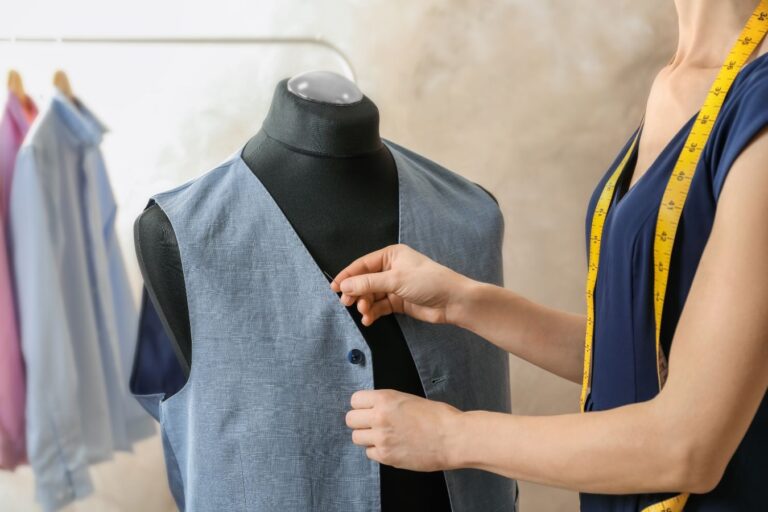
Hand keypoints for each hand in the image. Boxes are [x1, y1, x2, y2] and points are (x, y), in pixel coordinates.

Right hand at [330, 243, 471, 325]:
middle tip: (347, 304)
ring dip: (365, 304)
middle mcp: (391, 269)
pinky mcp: (399, 302)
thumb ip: (368, 283)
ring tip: (364, 313)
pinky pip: (380, 306)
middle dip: (356, 292)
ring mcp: (395, 286)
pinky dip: (373, 312)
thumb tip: (343, 286)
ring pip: (371, 295)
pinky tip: (369, 319)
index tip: (334, 288)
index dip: (347, 276)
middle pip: (365, 281)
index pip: (362, 264)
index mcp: (391, 255)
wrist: (454, 302)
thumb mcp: (395, 279)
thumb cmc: (428, 282)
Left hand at [345, 389, 462, 470]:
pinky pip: (370, 453)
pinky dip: (378, 451)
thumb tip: (374, 409)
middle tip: (373, 424)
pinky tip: (392, 447)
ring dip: (367, 437)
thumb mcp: (409, 400)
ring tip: (383, 436)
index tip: (367, 409)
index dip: (362, 405)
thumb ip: (388, 404)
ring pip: (357, 438)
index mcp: (385, 399)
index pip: (355, 400)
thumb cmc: (438, 417)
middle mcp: (379, 417)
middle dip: (360, 422)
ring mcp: (381, 438)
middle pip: (350, 419)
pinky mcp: (387, 457)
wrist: (453, 438)